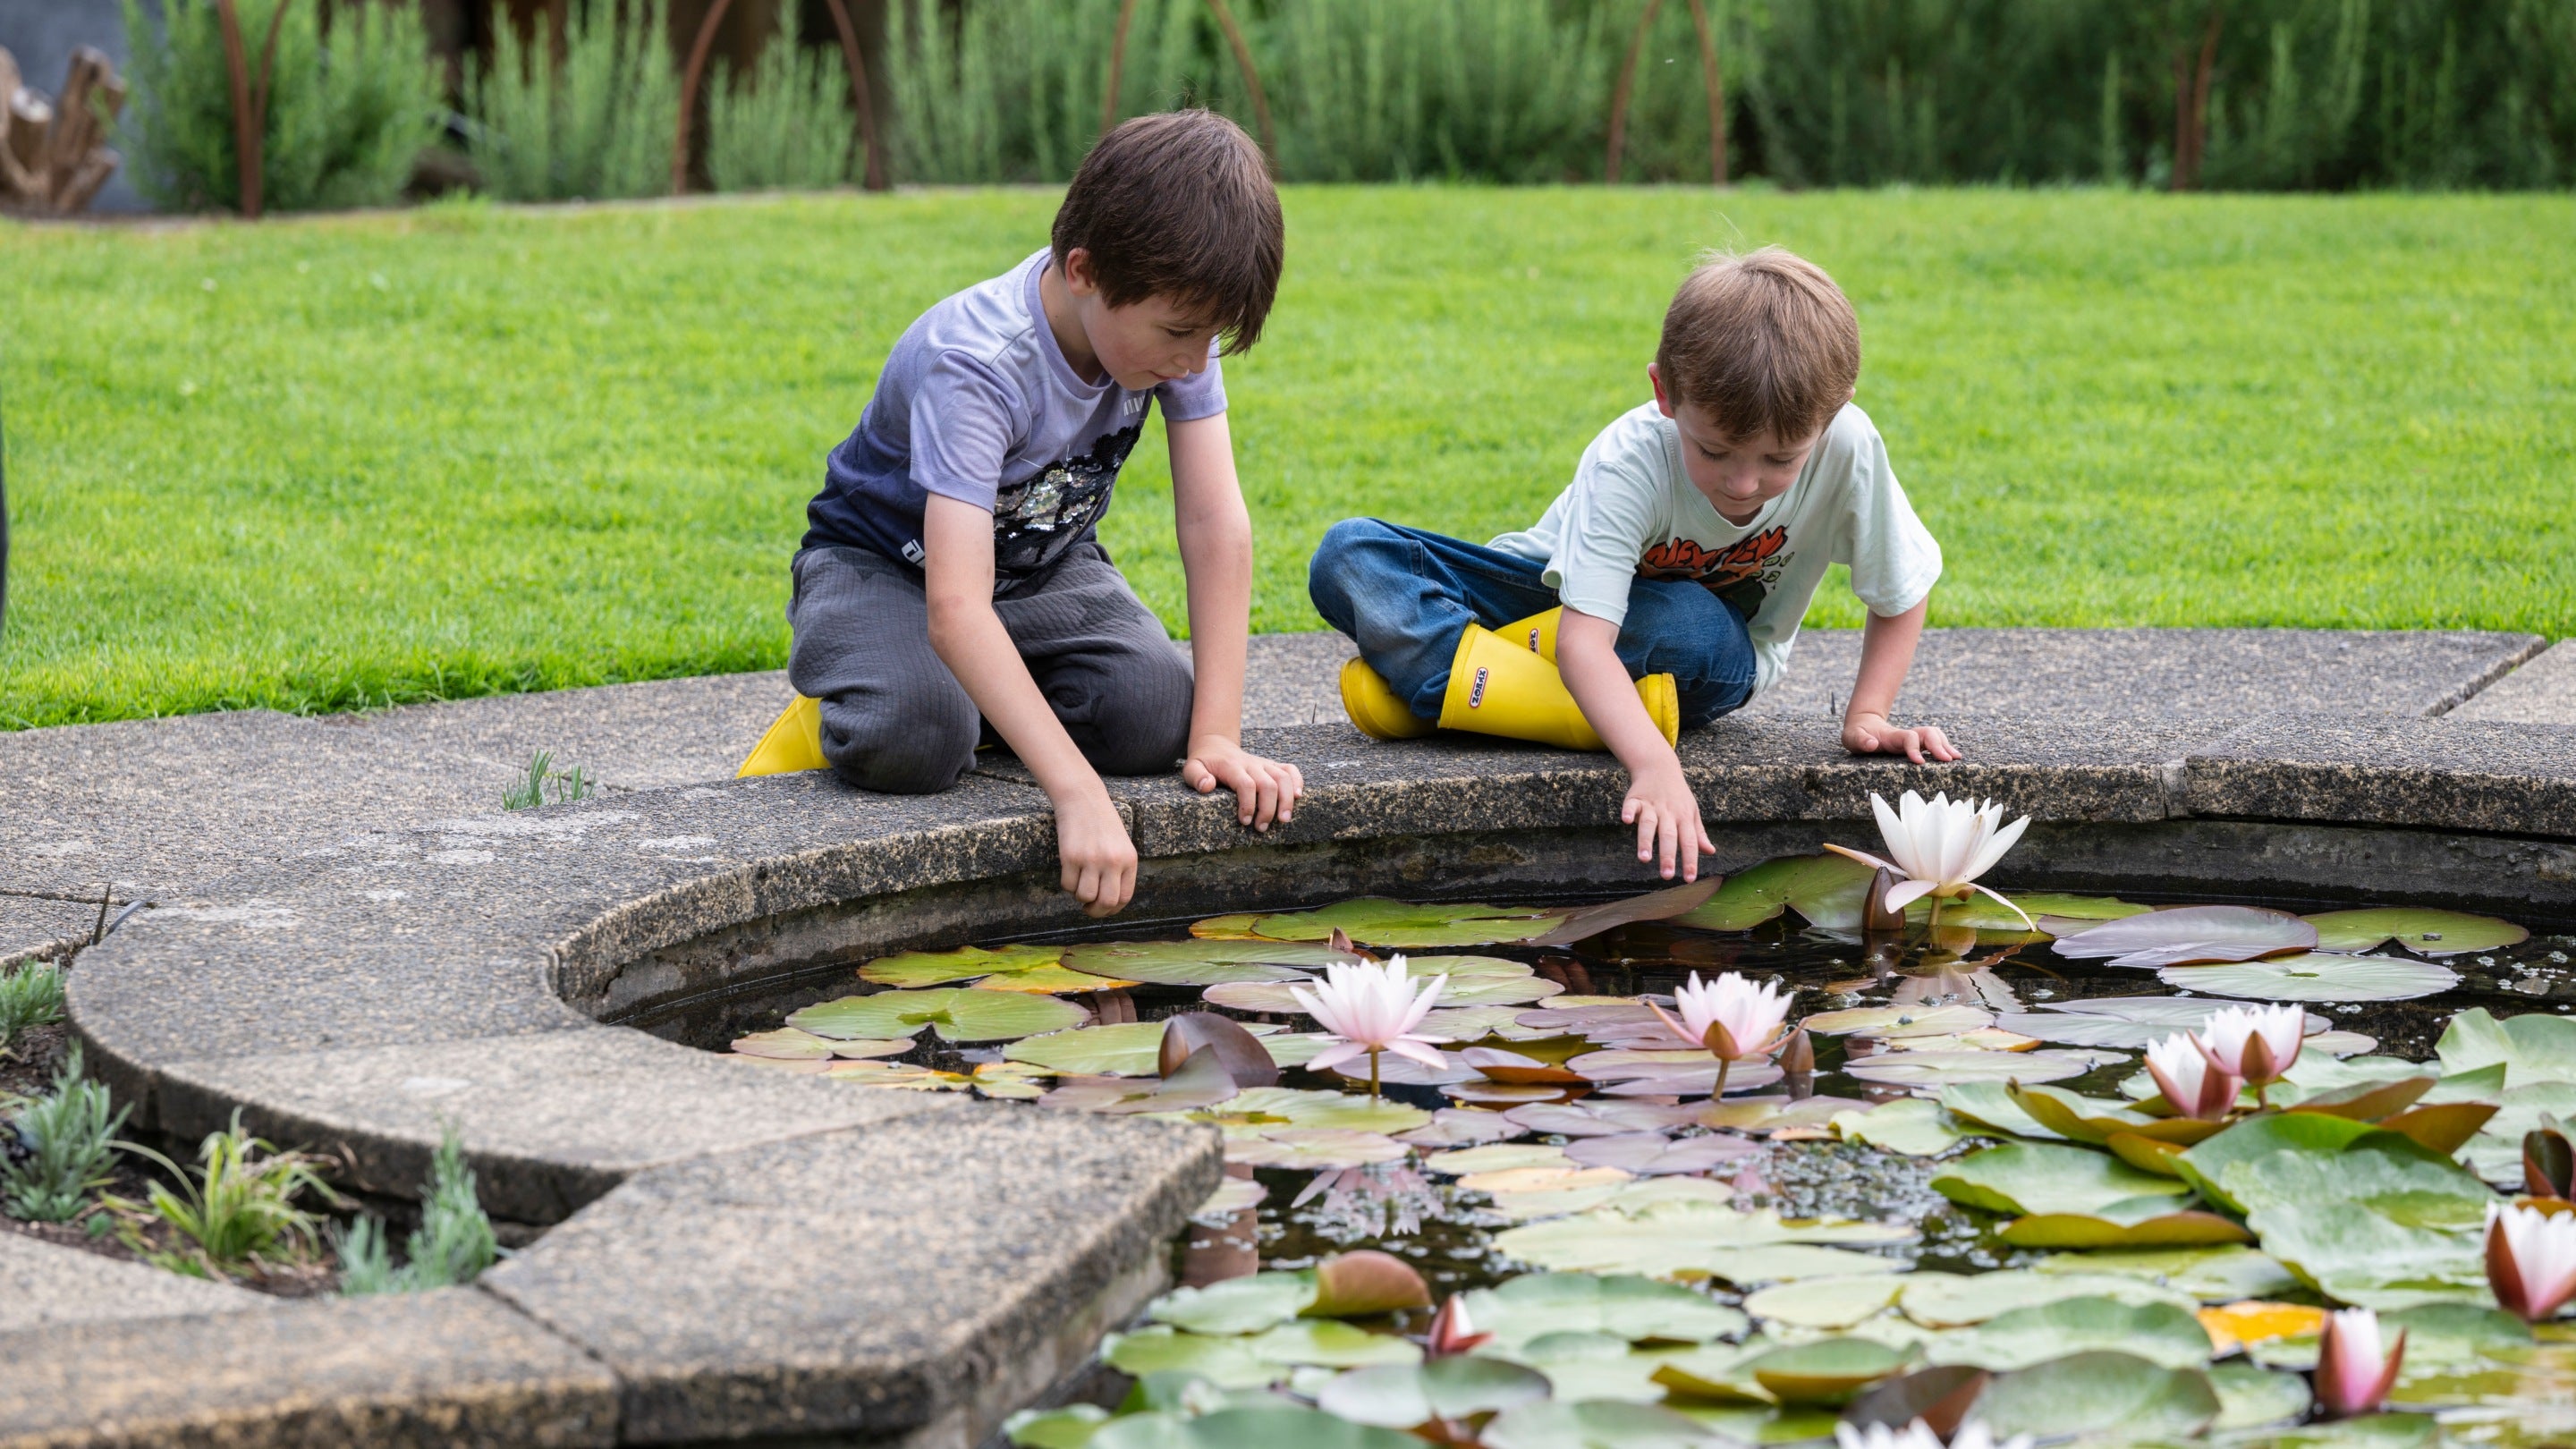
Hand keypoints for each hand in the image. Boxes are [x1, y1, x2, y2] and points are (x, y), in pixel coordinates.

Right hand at [1054, 786, 1137, 916]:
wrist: (1083, 798)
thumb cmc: (1102, 824)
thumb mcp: (1121, 846)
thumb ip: (1119, 871)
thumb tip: (1109, 903)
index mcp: (1129, 860)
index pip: (1124, 897)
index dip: (1112, 909)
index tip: (1103, 909)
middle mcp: (1112, 861)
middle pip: (1106, 902)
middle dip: (1096, 911)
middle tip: (1088, 909)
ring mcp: (1091, 859)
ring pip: (1085, 896)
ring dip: (1080, 896)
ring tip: (1079, 884)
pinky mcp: (1070, 856)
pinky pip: (1068, 885)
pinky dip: (1067, 884)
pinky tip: (1070, 872)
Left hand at [1182, 735, 1304, 830]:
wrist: (1216, 745)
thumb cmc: (1204, 762)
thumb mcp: (1191, 768)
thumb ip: (1197, 777)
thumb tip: (1208, 787)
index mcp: (1232, 766)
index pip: (1246, 784)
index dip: (1248, 804)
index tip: (1245, 821)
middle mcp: (1251, 763)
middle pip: (1268, 784)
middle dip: (1268, 808)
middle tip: (1261, 828)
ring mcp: (1263, 764)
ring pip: (1283, 777)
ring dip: (1287, 799)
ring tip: (1284, 820)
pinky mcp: (1271, 765)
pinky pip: (1290, 769)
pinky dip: (1298, 781)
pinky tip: (1298, 797)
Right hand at [1621, 760, 1713, 881]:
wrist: (1660, 767)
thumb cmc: (1678, 795)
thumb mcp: (1692, 812)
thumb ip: (1699, 833)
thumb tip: (1711, 852)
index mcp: (1684, 818)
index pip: (1689, 842)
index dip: (1690, 860)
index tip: (1690, 879)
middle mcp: (1669, 813)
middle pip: (1669, 836)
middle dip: (1668, 856)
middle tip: (1667, 876)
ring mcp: (1651, 805)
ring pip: (1649, 824)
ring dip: (1646, 840)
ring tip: (1644, 859)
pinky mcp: (1635, 799)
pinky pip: (1631, 805)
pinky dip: (1628, 812)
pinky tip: (1626, 821)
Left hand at [1843, 710, 1958, 763]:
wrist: (1863, 724)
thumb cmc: (1858, 734)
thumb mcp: (1852, 737)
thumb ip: (1860, 740)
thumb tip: (1872, 744)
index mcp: (1891, 736)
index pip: (1908, 738)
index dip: (1915, 748)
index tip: (1920, 762)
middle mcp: (1905, 735)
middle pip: (1928, 734)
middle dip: (1939, 745)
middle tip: (1948, 760)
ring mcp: (1912, 737)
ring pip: (1934, 735)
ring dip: (1945, 745)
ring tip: (1955, 758)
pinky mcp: (1916, 742)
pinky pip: (1934, 741)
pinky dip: (1945, 746)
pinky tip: (1953, 756)